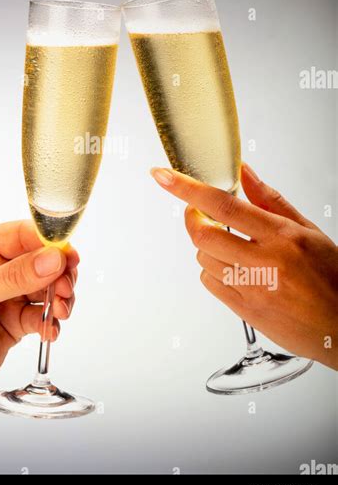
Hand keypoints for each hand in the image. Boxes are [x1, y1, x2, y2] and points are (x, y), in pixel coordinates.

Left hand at [0, 220, 78, 463]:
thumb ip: (12, 278)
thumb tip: (51, 259)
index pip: (19, 236)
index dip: (47, 243)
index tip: (69, 255)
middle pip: (39, 261)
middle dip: (58, 273)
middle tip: (65, 289)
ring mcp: (2, 300)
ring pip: (45, 289)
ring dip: (58, 298)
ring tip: (59, 312)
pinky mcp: (11, 326)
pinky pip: (40, 317)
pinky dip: (50, 323)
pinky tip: (49, 331)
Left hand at [151, 164, 337, 368]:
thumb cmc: (332, 278)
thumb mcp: (308, 230)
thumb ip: (270, 200)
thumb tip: (244, 172)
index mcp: (282, 236)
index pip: (224, 205)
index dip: (187, 188)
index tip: (163, 176)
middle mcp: (265, 262)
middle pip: (203, 234)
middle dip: (192, 219)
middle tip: (198, 213)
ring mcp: (253, 289)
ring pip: (203, 259)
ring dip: (206, 246)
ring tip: (228, 244)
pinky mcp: (245, 312)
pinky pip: (210, 283)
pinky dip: (212, 270)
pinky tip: (231, 268)